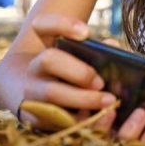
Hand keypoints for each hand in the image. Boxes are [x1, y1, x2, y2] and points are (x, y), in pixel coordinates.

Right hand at [19, 14, 144, 144]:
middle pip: (49, 59)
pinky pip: (55, 120)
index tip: (86, 32)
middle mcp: (35, 67)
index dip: (63, 25)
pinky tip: (94, 118)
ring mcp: (31, 92)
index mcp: (46, 46)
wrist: (35, 100)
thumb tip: (113, 47)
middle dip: (79, 70)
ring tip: (108, 101)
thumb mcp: (79, 59)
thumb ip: (97, 50)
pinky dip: (77, 120)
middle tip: (101, 81)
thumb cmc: (69, 74)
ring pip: (51, 93)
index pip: (43, 25)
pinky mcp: (34, 117)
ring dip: (83, 98)